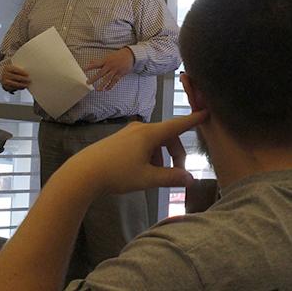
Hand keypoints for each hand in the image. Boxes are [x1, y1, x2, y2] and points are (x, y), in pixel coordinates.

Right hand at [0, 64, 30, 92]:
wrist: (3, 74)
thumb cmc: (12, 70)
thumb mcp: (14, 67)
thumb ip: (19, 68)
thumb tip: (28, 70)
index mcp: (7, 68)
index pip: (15, 70)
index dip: (22, 72)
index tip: (28, 74)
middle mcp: (4, 74)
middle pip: (15, 77)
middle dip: (23, 79)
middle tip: (29, 80)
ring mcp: (4, 81)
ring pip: (14, 83)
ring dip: (21, 85)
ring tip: (27, 85)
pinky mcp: (5, 86)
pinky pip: (12, 88)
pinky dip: (18, 88)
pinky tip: (23, 87)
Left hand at [61, 110, 208, 195]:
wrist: (85, 171)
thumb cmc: (117, 173)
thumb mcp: (147, 178)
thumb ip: (171, 178)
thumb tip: (190, 179)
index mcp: (149, 134)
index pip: (177, 125)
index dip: (193, 120)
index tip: (206, 112)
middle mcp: (140, 128)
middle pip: (167, 136)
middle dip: (176, 153)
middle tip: (178, 174)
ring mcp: (129, 133)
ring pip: (155, 142)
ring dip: (161, 157)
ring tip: (156, 176)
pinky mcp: (121, 139)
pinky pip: (143, 143)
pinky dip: (150, 155)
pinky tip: (143, 172)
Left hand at [85, 47, 134, 90]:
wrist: (130, 56)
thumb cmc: (118, 55)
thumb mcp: (108, 56)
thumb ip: (99, 61)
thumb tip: (91, 62)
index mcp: (106, 60)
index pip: (96, 64)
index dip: (90, 66)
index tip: (83, 69)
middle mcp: (110, 66)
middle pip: (100, 73)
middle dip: (94, 78)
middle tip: (88, 82)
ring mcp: (115, 70)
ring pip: (107, 79)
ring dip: (102, 85)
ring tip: (97, 89)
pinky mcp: (120, 74)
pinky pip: (114, 81)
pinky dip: (110, 86)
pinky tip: (106, 89)